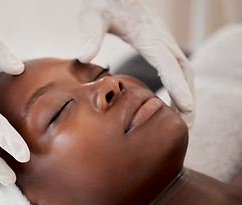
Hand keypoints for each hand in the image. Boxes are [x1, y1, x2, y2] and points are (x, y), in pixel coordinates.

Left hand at [78, 0, 194, 126]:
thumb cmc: (103, 1)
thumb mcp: (92, 15)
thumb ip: (90, 34)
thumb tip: (84, 57)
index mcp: (148, 36)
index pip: (169, 65)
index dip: (178, 88)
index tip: (187, 110)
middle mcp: (161, 39)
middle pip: (183, 71)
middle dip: (188, 97)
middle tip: (187, 125)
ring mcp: (163, 41)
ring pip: (183, 70)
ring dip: (186, 93)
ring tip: (184, 118)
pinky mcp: (159, 43)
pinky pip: (176, 67)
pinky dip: (179, 84)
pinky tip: (171, 98)